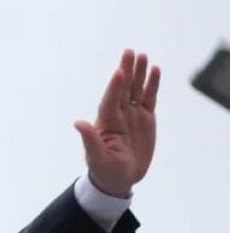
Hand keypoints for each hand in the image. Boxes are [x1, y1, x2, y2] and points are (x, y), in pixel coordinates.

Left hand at [73, 49, 160, 197]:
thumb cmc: (104, 170)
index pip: (110, 100)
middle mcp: (118, 115)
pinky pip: (149, 98)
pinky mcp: (145, 118)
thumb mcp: (96, 158)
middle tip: (129, 52)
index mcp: (106, 123)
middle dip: (127, 71)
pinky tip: (155, 70)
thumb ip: (90, 140)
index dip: (115, 86)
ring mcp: (132, 115)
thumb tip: (78, 123)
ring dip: (140, 73)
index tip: (119, 71)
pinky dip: (152, 84)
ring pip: (136, 89)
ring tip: (143, 56)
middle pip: (123, 89)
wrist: (118, 180)